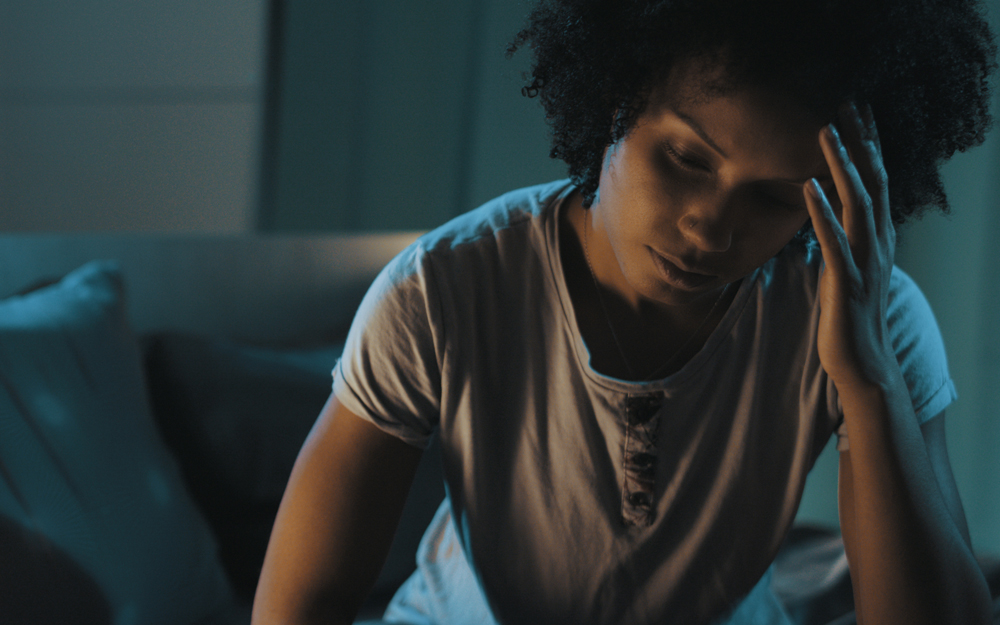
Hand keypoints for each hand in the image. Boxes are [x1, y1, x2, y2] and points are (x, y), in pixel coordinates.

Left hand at [803, 101, 897, 389]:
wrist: (866, 364)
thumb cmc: (852, 317)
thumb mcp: (850, 269)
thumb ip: (846, 239)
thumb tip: (831, 214)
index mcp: (878, 238)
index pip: (877, 181)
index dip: (869, 145)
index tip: (858, 111)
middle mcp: (877, 243)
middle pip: (873, 181)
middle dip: (860, 141)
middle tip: (846, 103)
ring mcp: (865, 262)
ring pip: (857, 203)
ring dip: (841, 165)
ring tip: (826, 131)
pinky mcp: (846, 283)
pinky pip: (834, 241)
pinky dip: (821, 211)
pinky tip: (807, 186)